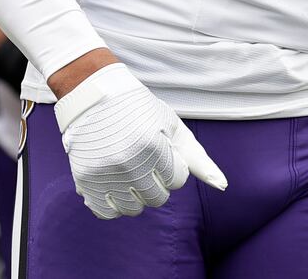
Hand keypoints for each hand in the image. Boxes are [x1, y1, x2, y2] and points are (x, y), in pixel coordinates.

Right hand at [53, 62, 227, 218]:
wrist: (92, 94)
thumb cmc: (137, 109)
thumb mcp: (171, 126)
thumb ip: (197, 158)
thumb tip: (223, 186)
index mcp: (153, 146)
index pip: (176, 180)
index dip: (172, 164)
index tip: (159, 147)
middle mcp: (128, 163)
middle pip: (157, 198)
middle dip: (156, 181)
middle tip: (144, 159)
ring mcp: (104, 173)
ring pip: (133, 208)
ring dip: (136, 194)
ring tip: (129, 170)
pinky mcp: (85, 179)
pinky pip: (106, 212)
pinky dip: (113, 203)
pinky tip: (114, 183)